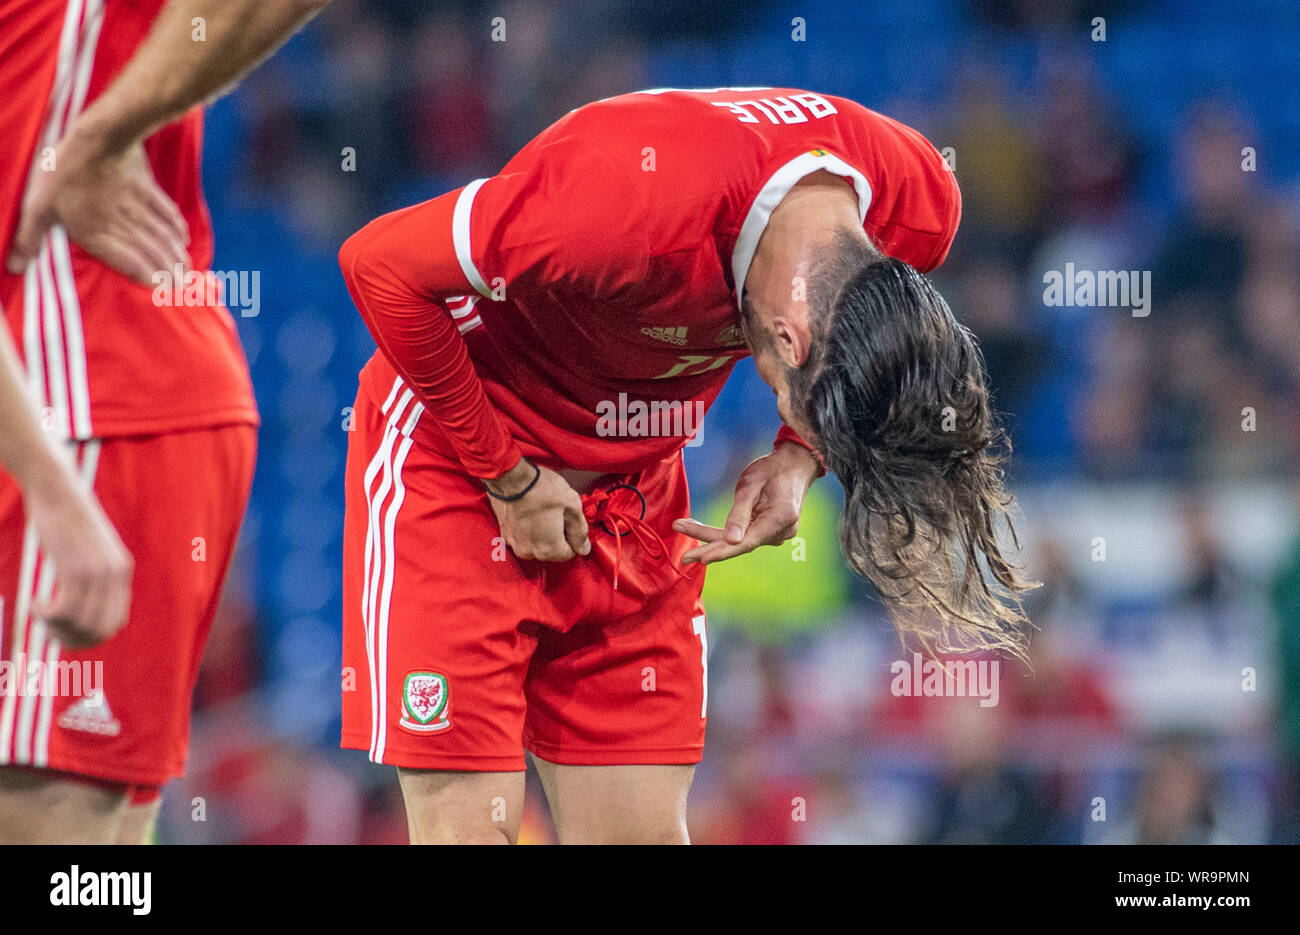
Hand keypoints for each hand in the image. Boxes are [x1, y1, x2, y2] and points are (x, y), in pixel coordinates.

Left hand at [6, 128, 188, 284]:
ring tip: (187, 271)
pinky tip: (183, 238)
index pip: (130, 263)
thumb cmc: (64, 171)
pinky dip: (178, 228)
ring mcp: (138, 207)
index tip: (163, 292)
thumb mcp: (38, 204)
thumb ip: (29, 237)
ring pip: (164, 237)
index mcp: (97, 233)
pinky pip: (167, 214)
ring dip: (177, 256)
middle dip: (170, 273)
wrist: (100, 136)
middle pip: (153, 254)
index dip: (149, 279)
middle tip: (182, 288)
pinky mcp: (148, 189)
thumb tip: (13, 266)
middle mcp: (123, 225)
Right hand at [24, 468, 133, 649]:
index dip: (90, 636)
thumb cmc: (65, 518)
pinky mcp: (76, 568)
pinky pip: (65, 611)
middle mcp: (116, 574)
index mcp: (122, 571)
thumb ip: (94, 574)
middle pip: (101, 630)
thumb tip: (82, 605)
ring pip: (82, 624)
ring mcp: (98, 573)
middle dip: (74, 639)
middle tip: (49, 630)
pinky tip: (35, 604)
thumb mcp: (90, 548)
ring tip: (41, 615)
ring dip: (57, 628)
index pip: (115, 622)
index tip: (65, 632)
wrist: (57, 489)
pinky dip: (46, 616)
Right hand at [486, 458, 591, 561]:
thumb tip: (583, 547)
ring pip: (537, 543)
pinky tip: (530, 510)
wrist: (509, 476)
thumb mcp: (571, 506)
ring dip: (542, 531)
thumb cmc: (540, 488)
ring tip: (541, 509)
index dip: (572, 535)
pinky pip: (523, 536)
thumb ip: (580, 531)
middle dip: (557, 534)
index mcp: (548, 549)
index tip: (568, 518)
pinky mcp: (504, 533)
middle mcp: (529, 552)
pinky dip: (528, 527)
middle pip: (552, 550)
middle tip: (556, 511)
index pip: (569, 553)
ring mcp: (513, 543)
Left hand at [673, 441, 818, 565]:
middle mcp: (781, 532)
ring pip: (740, 541)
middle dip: (709, 547)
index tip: (700, 559)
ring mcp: (778, 534)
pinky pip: (746, 536)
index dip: (722, 552)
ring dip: (713, 538)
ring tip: (684, 528)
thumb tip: (731, 540)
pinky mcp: (771, 532)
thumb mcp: (751, 485)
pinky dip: (725, 534)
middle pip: (740, 545)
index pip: (746, 543)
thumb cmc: (772, 470)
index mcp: (779, 520)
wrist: (795, 465)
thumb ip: (740, 513)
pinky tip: (704, 531)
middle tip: (684, 557)